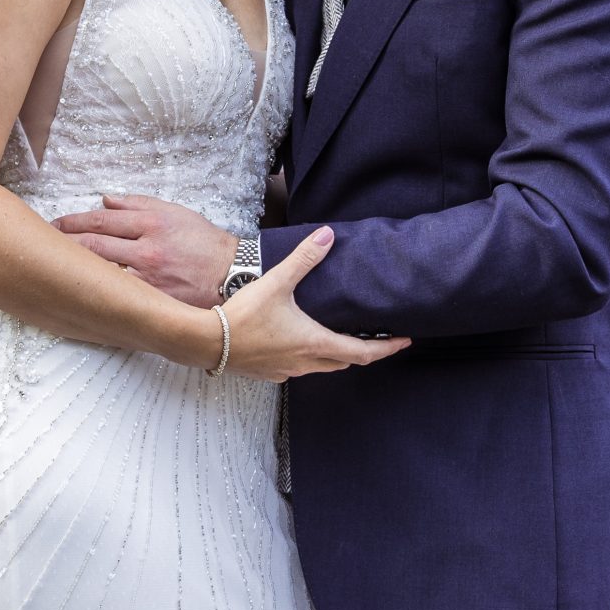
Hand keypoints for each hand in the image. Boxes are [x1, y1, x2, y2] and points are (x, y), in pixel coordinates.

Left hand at [55, 195, 234, 308]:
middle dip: (64, 242)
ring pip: (101, 271)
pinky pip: (117, 294)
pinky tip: (78, 290)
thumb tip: (105, 200)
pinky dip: (96, 290)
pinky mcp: (152, 301)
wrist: (232, 274)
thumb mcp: (175, 212)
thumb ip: (138, 204)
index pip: (101, 220)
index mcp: (152, 223)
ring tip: (52, 265)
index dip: (73, 222)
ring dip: (74, 268)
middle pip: (94, 245)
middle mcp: (148, 249)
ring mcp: (148, 278)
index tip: (55, 224)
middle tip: (44, 243)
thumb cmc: (204, 243)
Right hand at [222, 231, 409, 382]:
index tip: (404, 341)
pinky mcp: (270, 374)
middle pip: (345, 362)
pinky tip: (300, 343)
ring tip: (343, 337)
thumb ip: (304, 259)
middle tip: (377, 338)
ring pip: (322, 367)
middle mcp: (305, 362)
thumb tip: (327, 235)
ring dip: (336, 355)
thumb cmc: (243, 314)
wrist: (205, 341)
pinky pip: (298, 368)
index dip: (386, 348)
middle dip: (363, 351)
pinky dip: (310, 358)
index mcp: (314, 343)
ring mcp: (287, 371)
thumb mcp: (277, 282)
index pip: (362, 352)